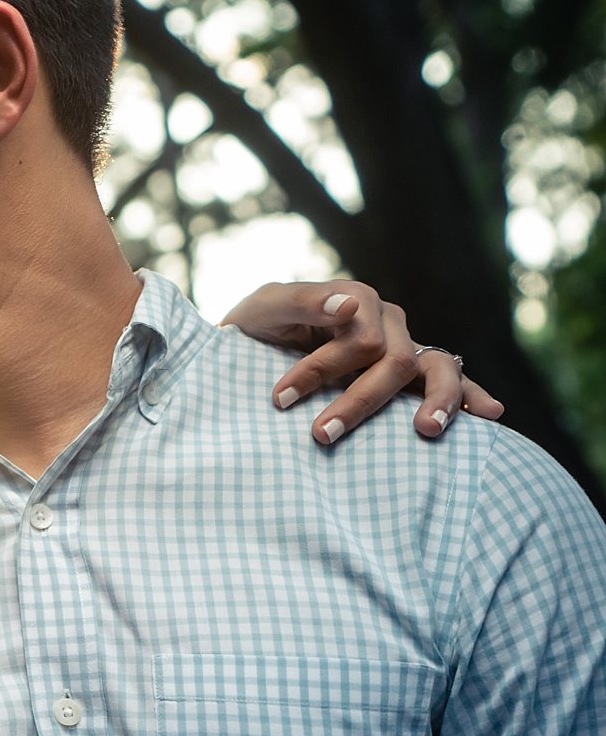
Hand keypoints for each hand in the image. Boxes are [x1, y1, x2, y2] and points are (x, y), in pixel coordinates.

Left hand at [220, 280, 504, 444]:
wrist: (246, 350)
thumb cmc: (254, 328)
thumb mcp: (264, 309)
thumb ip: (302, 301)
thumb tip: (348, 306)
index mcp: (355, 300)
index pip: (360, 338)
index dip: (322, 369)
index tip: (280, 400)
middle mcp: (388, 320)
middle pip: (395, 360)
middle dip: (359, 401)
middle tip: (320, 436)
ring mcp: (405, 346)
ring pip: (437, 369)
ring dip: (438, 400)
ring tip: (427, 429)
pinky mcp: (410, 375)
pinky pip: (450, 381)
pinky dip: (471, 396)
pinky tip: (489, 414)